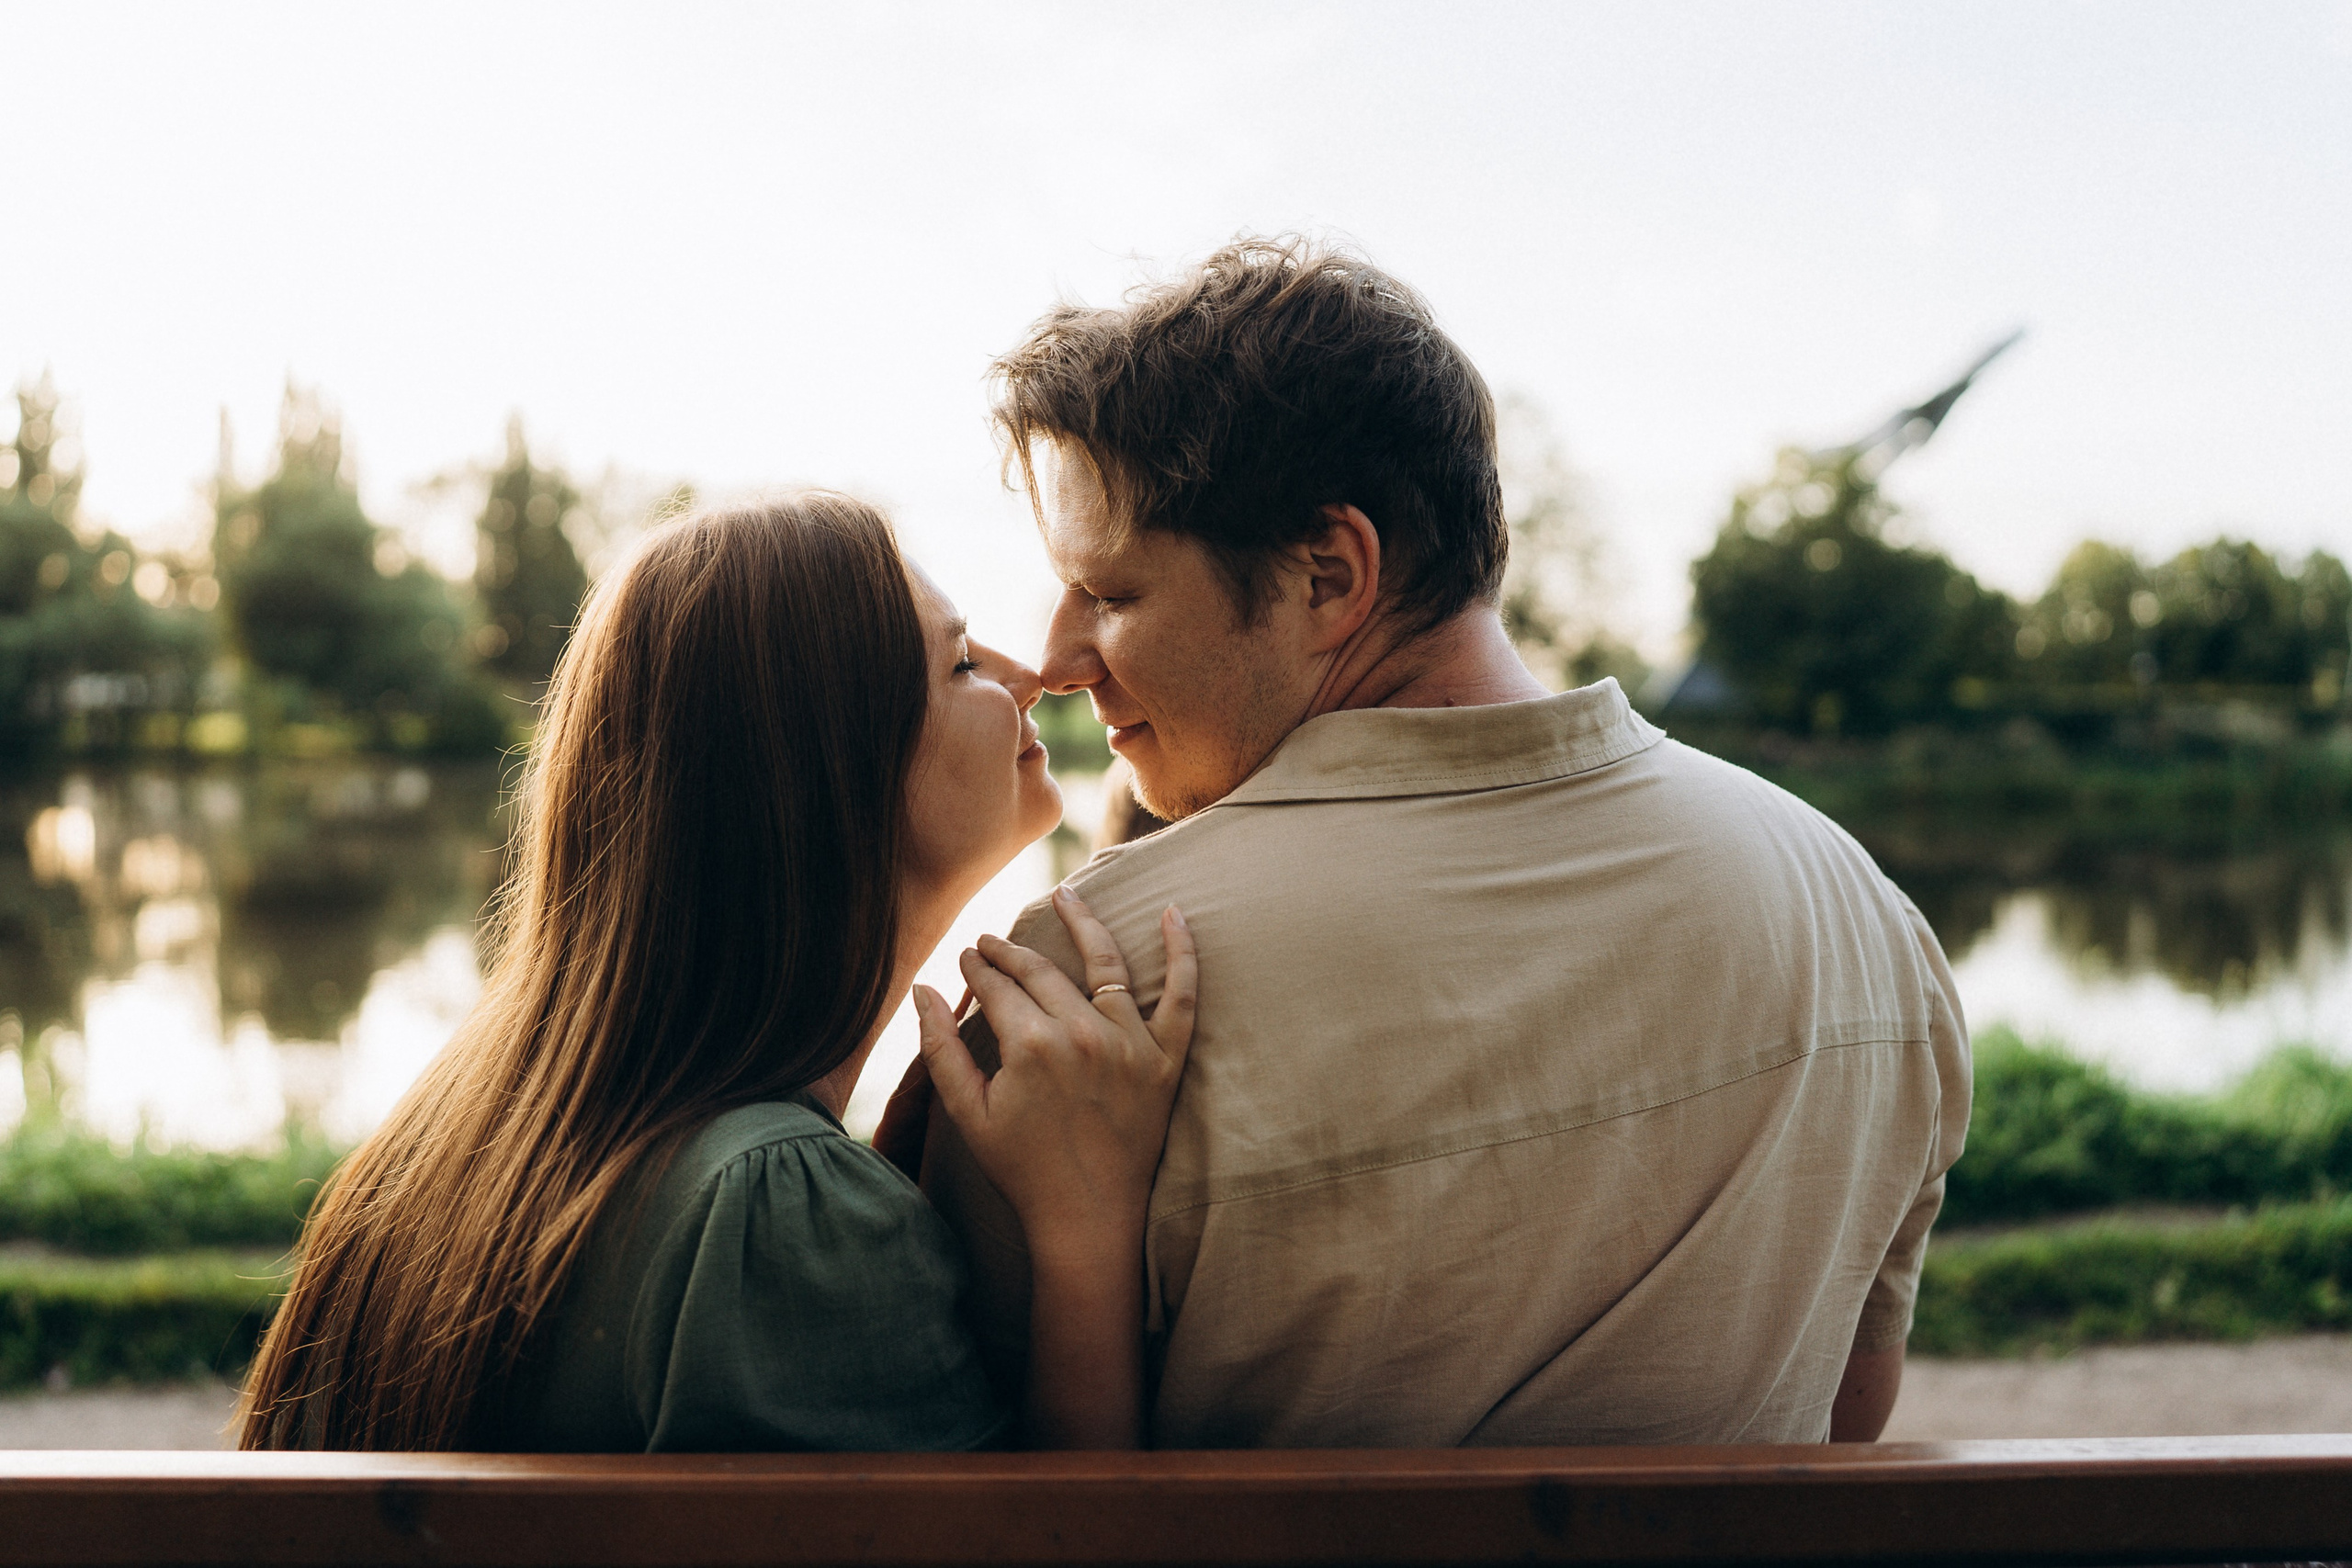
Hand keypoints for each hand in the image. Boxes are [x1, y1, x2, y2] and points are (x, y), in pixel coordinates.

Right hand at [914, 890, 1196, 1263]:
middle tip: (992, 941)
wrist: (1087, 1219)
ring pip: (1106, 964)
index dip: (977, 968)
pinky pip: (1182, 997)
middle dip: (1009, 950)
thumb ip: (941, 1047)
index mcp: (1029, 1045)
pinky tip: (1171, 912)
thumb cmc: (1021, 1169)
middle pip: (1041, 971)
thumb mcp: (967, 1112)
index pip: (997, 986)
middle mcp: (1082, 1034)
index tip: (967, 957)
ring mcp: (1130, 1044)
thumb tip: (923, 989)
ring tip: (1065, 895)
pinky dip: (1182, 952)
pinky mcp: (1166, 1060)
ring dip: (1082, 923)